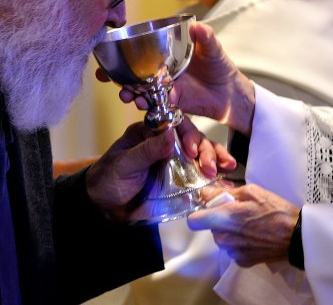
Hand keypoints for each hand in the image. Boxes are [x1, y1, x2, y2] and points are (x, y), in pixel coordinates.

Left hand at [85, 117, 235, 221]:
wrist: (105, 208)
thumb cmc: (108, 180)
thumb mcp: (125, 163)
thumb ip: (147, 150)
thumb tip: (171, 134)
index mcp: (150, 132)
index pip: (176, 123)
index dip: (188, 134)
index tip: (193, 150)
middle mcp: (166, 143)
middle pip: (193, 138)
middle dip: (206, 149)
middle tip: (211, 165)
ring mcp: (175, 161)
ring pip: (201, 154)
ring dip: (216, 159)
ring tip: (227, 167)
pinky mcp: (181, 180)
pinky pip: (200, 176)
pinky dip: (215, 178)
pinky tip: (227, 181)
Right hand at [97, 22, 256, 134]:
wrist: (229, 91)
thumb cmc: (219, 65)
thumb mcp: (213, 48)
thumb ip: (205, 37)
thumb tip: (198, 26)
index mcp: (166, 54)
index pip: (140, 51)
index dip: (121, 53)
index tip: (106, 56)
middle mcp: (161, 70)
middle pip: (134, 73)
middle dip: (118, 77)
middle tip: (108, 78)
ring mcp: (165, 87)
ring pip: (141, 90)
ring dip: (131, 93)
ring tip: (127, 96)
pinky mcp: (171, 103)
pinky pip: (155, 104)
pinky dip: (148, 105)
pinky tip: (144, 105)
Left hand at [187, 183, 299, 267]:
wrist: (296, 237)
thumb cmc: (275, 210)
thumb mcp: (253, 192)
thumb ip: (225, 193)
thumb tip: (205, 194)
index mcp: (225, 218)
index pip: (193, 221)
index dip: (201, 212)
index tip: (212, 207)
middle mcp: (224, 238)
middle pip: (210, 227)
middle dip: (221, 219)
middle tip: (241, 212)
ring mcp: (232, 252)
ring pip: (222, 238)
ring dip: (231, 231)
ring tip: (251, 224)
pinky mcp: (241, 261)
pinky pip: (232, 249)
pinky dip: (240, 243)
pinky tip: (255, 237)